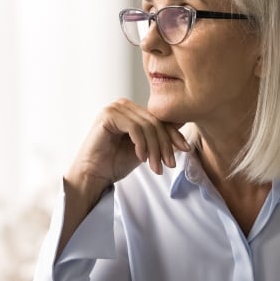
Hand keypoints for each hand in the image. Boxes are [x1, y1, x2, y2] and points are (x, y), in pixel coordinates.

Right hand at [67, 99, 190, 194]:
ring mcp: (114, 108)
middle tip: (169, 164)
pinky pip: (135, 128)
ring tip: (155, 167)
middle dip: (165, 145)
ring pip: (147, 126)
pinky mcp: (108, 116)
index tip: (185, 149)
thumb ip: (159, 135)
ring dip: (155, 149)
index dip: (173, 134)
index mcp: (131, 110)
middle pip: (155, 122)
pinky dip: (141, 144)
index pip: (159, 119)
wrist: (94, 175)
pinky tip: (141, 158)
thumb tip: (183, 121)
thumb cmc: (115, 162)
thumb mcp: (145, 148)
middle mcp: (123, 105)